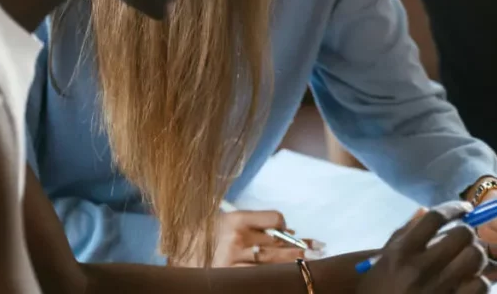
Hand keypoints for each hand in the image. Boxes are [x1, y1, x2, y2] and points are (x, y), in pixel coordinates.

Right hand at [173, 210, 323, 267]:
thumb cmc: (205, 233)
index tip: (289, 232)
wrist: (178, 250)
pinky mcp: (230, 277)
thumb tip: (289, 231)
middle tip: (318, 248)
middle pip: (279, 242)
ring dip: (294, 262)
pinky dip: (274, 276)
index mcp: (236, 219)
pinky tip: (286, 276)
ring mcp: (233, 261)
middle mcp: (236, 239)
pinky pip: (259, 278)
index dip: (285, 225)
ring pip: (273, 262)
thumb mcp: (227, 220)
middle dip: (301, 246)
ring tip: (311, 261)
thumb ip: (255, 224)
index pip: (275, 219)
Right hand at [358, 201, 489, 293]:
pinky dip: (479, 281)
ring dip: (475, 256)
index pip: (435, 217)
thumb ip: (404, 234)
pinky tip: (470, 281)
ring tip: (468, 260)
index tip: (465, 209)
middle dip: (468, 233)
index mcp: (401, 252)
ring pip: (476, 257)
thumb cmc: (379, 288)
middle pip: (462, 234)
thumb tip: (426, 211)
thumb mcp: (384, 259)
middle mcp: (419, 269)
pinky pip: (480, 285)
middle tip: (465, 239)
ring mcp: (437, 290)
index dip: (455, 208)